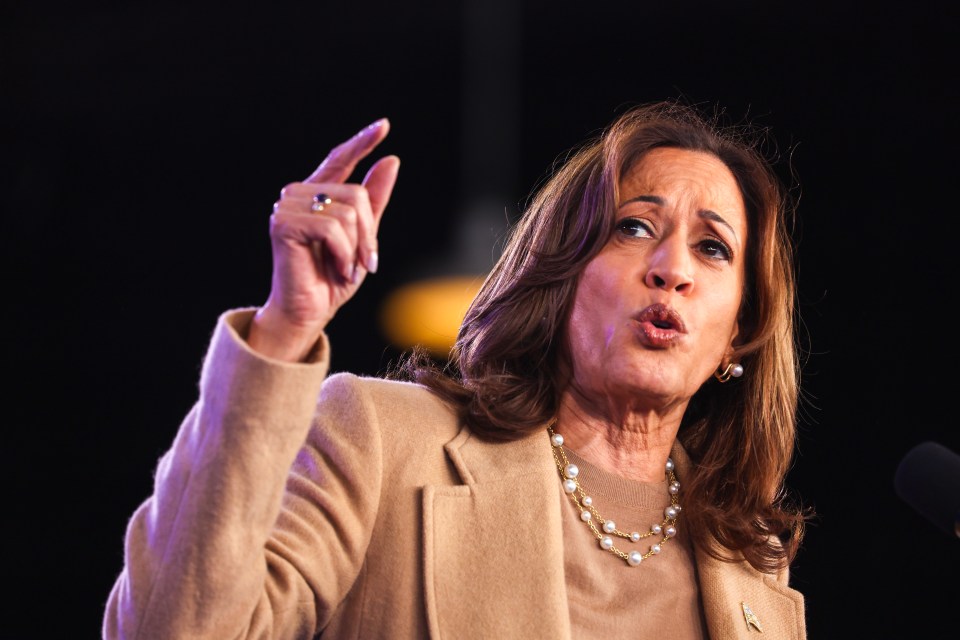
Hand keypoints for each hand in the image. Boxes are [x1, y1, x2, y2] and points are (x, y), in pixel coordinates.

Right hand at [248, 118, 399, 361]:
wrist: (308, 312)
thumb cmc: (333, 279)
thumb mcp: (364, 238)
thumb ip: (374, 201)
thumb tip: (390, 160)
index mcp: (317, 196)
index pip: (339, 160)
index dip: (361, 143)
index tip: (383, 125)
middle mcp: (298, 195)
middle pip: (356, 194)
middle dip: (369, 233)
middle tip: (365, 262)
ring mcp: (287, 207)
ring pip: (347, 211)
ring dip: (356, 248)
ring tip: (346, 268)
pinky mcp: (283, 223)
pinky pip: (332, 228)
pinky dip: (343, 253)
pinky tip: (337, 269)